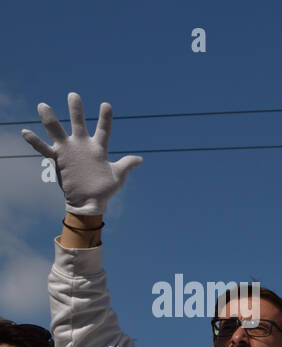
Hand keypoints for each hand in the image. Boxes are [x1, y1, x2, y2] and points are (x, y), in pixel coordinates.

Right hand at [22, 93, 141, 215]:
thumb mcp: (118, 176)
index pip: (103, 130)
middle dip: (76, 110)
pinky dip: (35, 142)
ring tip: (43, 106)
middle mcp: (82, 146)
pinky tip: (25, 132)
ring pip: (58, 132)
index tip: (106, 104)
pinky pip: (44, 149)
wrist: (89, 202)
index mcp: (98, 149)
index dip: (105, 118)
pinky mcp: (58, 160)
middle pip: (79, 124)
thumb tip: (140, 159)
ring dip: (50, 120)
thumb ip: (126, 164)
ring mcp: (69, 151)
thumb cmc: (104, 189)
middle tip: (73, 95)